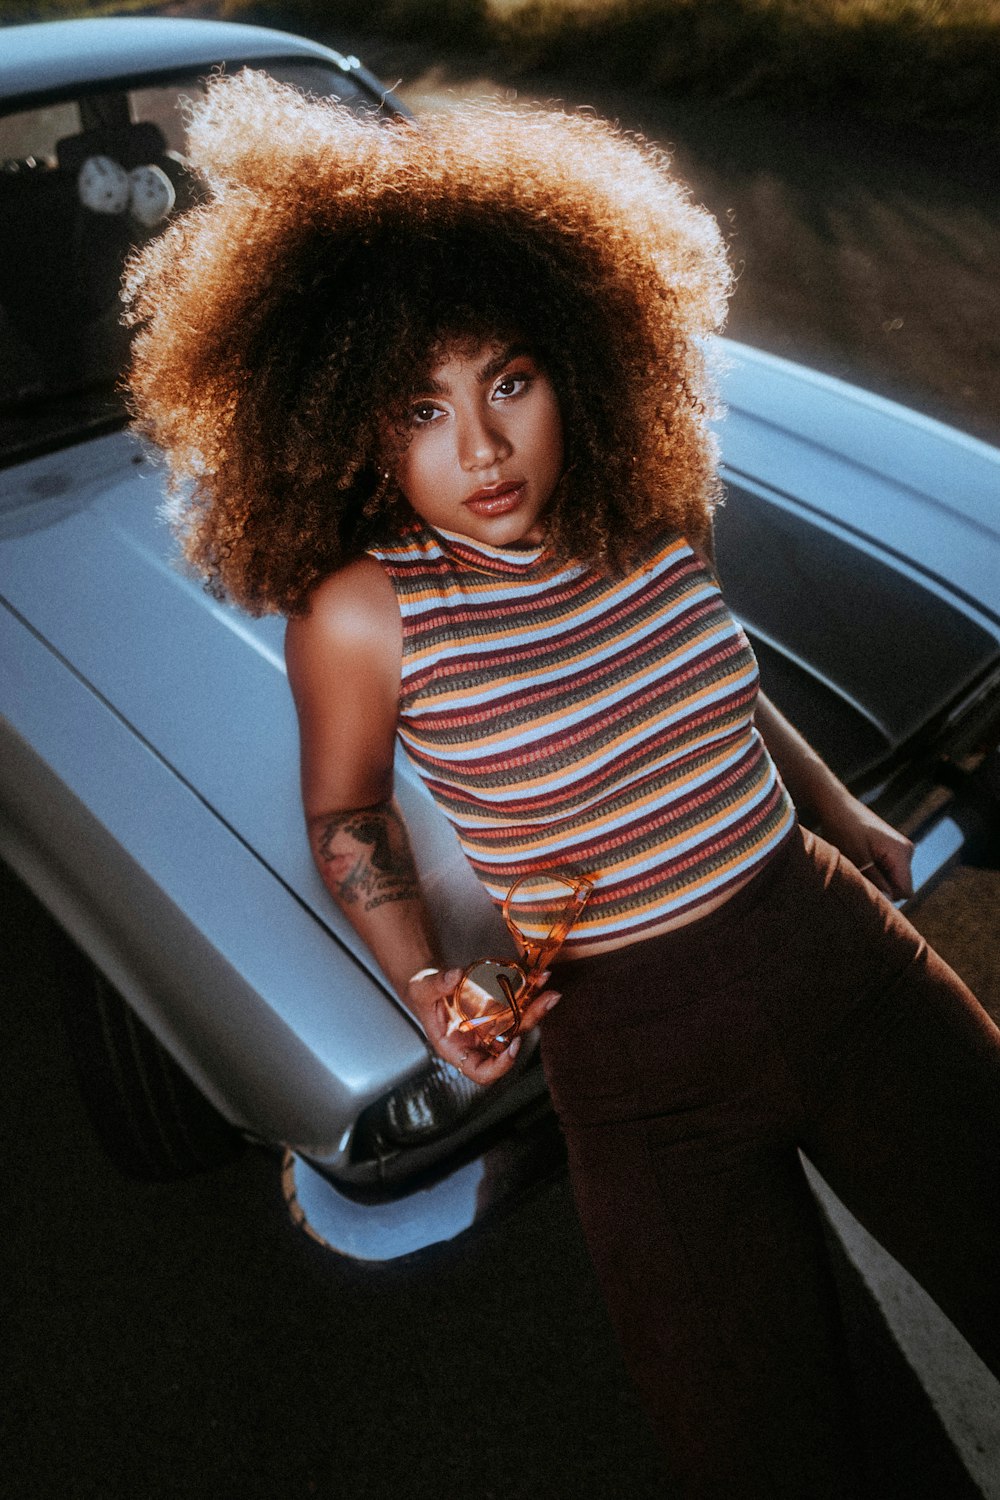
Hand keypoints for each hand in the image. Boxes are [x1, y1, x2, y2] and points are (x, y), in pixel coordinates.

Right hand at [406, 968, 560, 1086]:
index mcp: (457, 1049)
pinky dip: (529, 990)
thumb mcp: (421, 990)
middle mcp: (479, 1041)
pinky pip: (518, 1002)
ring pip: (519, 1022)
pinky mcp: (499, 1007)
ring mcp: (492, 1025)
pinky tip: (538, 976)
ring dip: (537, 1006)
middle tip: (546, 1001)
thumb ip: (437, 984)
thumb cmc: (423, 995)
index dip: (502, 1065)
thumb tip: (455, 975)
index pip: (482, 1072)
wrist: (432, 984)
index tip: (514, 1044)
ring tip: (549, 989)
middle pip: (510, 1042)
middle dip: (530, 1021)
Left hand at [817, 791, 913, 900]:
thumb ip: (875, 881)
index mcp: (901, 853)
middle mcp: (906, 850)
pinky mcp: (892, 848)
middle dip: (881, 887)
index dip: (886, 897)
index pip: (905, 892)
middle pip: (900, 886)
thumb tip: (887, 902)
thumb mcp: (857, 859)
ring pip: (893, 879)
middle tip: (857, 875)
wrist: (836, 806)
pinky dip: (875, 870)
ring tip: (857, 865)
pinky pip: (889, 870)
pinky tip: (860, 860)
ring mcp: (900, 849)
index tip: (865, 888)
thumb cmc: (844, 830)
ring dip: (876, 879)